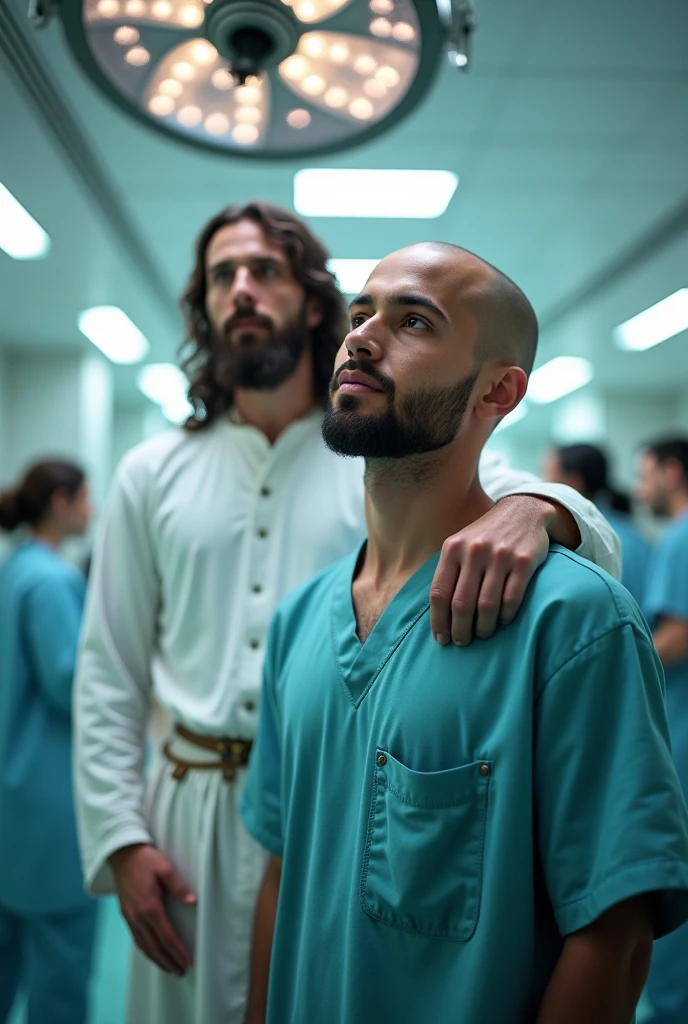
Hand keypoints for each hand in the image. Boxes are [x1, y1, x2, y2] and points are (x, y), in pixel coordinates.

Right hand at [110, 843, 196, 975]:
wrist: (122, 855)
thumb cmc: (146, 860)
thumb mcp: (165, 868)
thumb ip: (178, 886)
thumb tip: (192, 901)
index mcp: (150, 907)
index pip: (166, 936)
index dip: (177, 951)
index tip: (187, 962)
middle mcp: (138, 916)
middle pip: (154, 946)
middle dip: (168, 961)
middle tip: (181, 972)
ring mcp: (130, 917)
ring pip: (144, 945)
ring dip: (156, 959)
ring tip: (168, 968)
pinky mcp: (126, 914)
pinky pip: (136, 938)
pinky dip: (146, 949)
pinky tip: (152, 952)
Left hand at [430, 496, 555, 645]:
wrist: (523, 511)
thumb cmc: (486, 536)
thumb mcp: (460, 544)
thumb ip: (449, 571)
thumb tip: (438, 613)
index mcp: (453, 548)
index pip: (439, 593)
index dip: (438, 621)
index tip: (441, 639)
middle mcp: (474, 551)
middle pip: (461, 604)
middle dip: (460, 630)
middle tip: (462, 642)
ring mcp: (500, 556)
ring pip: (487, 605)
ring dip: (483, 627)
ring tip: (482, 634)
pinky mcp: (524, 562)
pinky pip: (512, 599)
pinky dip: (506, 616)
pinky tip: (503, 621)